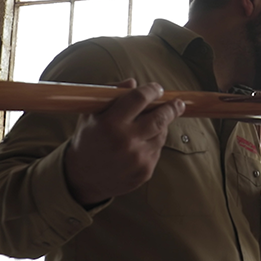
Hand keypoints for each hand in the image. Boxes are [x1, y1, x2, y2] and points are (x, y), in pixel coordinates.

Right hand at [64, 79, 184, 206]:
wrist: (83, 179)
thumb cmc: (88, 140)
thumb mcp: (91, 115)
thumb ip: (112, 95)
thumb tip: (133, 82)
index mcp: (110, 123)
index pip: (139, 98)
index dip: (152, 90)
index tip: (157, 89)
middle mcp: (126, 141)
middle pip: (160, 117)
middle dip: (172, 108)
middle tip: (177, 103)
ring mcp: (137, 158)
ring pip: (161, 133)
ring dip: (161, 125)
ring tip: (151, 123)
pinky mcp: (145, 171)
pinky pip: (158, 149)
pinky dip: (154, 142)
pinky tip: (142, 142)